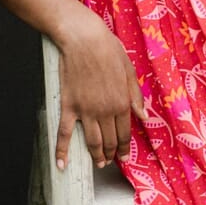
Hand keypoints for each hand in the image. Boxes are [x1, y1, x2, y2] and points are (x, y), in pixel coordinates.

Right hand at [54, 7, 145, 170]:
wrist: (84, 39)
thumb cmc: (108, 50)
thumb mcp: (129, 70)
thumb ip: (136, 96)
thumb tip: (143, 116)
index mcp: (122, 102)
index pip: (124, 133)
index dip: (124, 147)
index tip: (123, 156)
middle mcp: (105, 111)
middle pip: (109, 140)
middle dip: (111, 153)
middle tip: (110, 160)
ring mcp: (86, 111)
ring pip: (92, 142)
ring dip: (96, 155)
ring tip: (98, 163)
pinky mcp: (69, 106)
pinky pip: (65, 134)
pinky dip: (62, 151)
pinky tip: (62, 165)